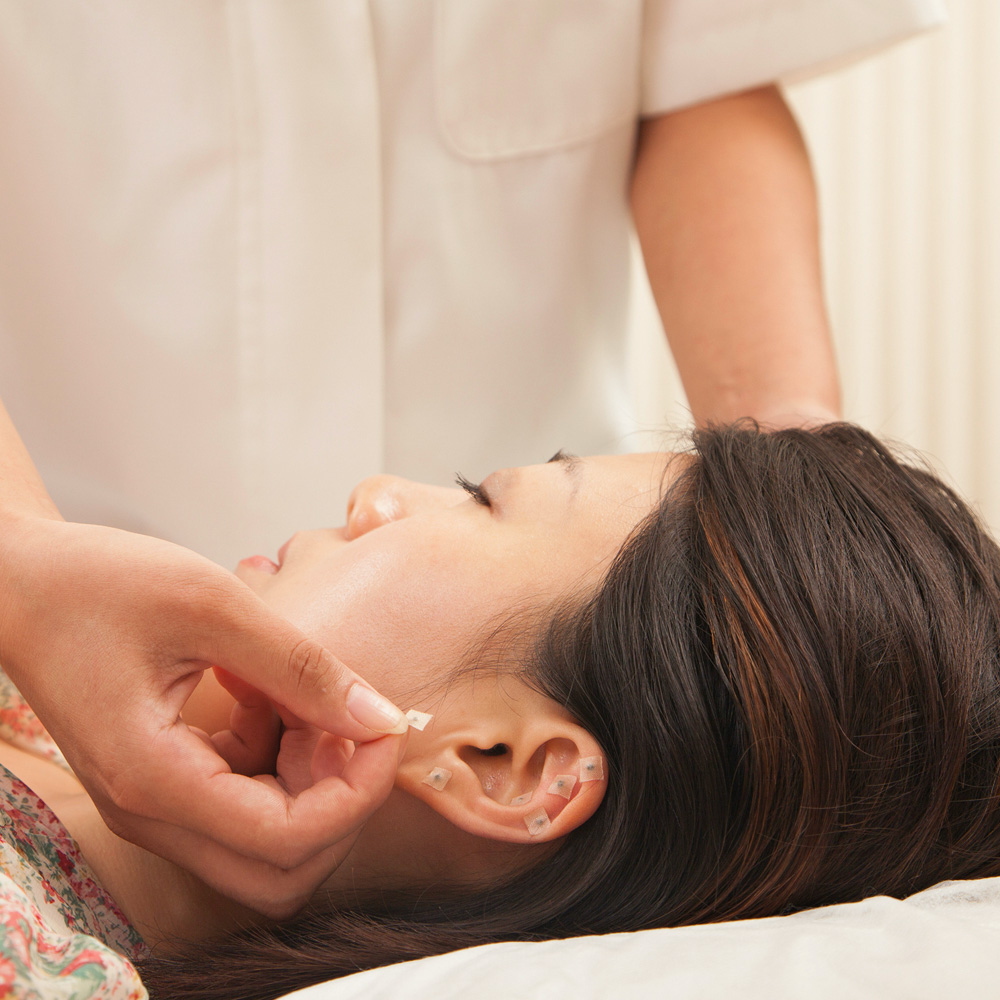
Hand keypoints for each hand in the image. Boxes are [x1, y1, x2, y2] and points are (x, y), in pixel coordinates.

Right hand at [0, 516, 407, 916]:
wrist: (25, 585)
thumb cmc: (98, 584)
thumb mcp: (214, 608)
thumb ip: (303, 668)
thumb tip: (382, 718)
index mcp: (155, 780)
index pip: (287, 839)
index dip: (357, 793)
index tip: (384, 729)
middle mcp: (152, 812)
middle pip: (282, 869)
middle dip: (340, 803)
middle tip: (353, 723)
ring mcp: (157, 802)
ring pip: (268, 842)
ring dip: (310, 780)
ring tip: (307, 697)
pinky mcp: (165, 780)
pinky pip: (244, 800)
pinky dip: (278, 756)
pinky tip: (270, 692)